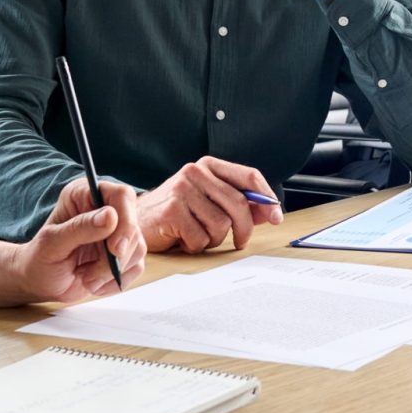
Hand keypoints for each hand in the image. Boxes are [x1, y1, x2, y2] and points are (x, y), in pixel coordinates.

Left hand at [11, 180, 146, 302]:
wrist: (40, 283)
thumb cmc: (40, 259)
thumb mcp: (52, 244)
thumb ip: (80, 228)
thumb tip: (111, 216)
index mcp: (84, 195)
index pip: (121, 196)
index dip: (125, 220)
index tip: (115, 249)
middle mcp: (105, 209)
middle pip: (133, 226)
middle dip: (115, 256)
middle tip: (91, 275)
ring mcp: (118, 232)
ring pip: (137, 248)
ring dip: (111, 271)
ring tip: (86, 278)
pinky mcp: (125, 253)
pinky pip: (136, 266)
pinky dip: (116, 280)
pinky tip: (94, 283)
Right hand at [137, 157, 283, 253]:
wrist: (136, 220)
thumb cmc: (175, 211)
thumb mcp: (207, 200)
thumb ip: (237, 203)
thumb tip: (268, 212)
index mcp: (208, 165)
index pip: (248, 176)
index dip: (266, 198)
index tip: (275, 217)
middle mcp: (195, 172)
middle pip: (239, 204)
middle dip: (245, 228)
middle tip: (241, 241)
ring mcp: (182, 190)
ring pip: (222, 224)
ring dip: (214, 239)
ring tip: (198, 235)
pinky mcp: (172, 211)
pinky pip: (201, 238)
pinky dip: (196, 246)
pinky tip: (184, 240)